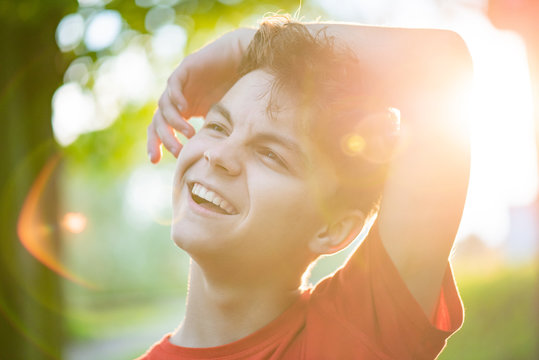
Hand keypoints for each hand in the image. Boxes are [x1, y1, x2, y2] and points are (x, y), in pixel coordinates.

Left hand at [147, 28, 254, 162]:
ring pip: (164, 105)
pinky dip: (176, 97)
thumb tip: (213, 161)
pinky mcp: (186, 69)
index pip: (161, 128)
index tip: (155, 161)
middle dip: (165, 138)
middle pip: (159, 121)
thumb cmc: (239, 91)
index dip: (156, 143)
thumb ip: (214, 134)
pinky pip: (173, 84)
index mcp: (183, 110)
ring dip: (174, 122)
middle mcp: (178, 98)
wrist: (247, 61)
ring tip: (189, 133)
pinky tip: (184, 109)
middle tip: (177, 151)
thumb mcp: (224, 118)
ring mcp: (180, 84)